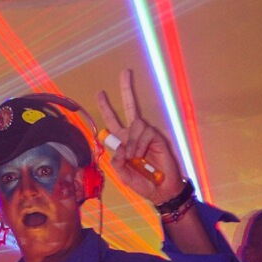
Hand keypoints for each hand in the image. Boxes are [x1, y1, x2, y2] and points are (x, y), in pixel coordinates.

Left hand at [97, 69, 183, 203]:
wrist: (161, 189)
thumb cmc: (142, 183)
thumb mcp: (123, 175)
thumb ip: (117, 163)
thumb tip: (120, 148)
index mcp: (123, 142)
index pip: (113, 123)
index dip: (106, 109)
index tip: (100, 93)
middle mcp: (134, 135)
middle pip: (130, 108)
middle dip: (127, 89)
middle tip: (125, 72)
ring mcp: (146, 135)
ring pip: (135, 125)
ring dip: (132, 143)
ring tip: (135, 157)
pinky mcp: (156, 137)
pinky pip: (145, 133)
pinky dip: (140, 145)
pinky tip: (142, 155)